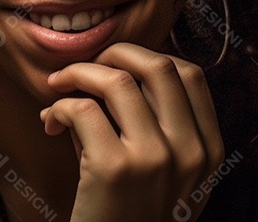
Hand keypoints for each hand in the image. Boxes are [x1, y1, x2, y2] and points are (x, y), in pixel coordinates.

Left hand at [40, 42, 224, 221]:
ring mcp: (154, 159)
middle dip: (117, 52)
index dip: (151, 58)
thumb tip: (117, 74)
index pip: (191, 76)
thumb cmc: (132, 221)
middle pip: (159, 66)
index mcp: (207, 152)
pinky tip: (50, 123)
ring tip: (59, 89)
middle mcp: (188, 152)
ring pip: (117, 80)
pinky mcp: (113, 170)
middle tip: (87, 67)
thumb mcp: (171, 182)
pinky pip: (82, 109)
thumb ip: (161, 133)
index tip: (120, 65)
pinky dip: (59, 106)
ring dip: (79, 74)